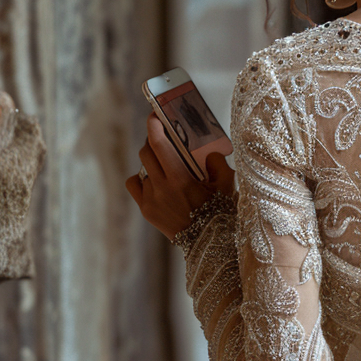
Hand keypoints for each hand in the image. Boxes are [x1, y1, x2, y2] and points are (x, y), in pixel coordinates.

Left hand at [125, 114, 234, 240]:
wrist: (208, 244)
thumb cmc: (219, 214)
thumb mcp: (226, 185)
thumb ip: (218, 163)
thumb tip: (208, 152)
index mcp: (180, 179)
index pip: (159, 145)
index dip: (154, 127)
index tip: (153, 115)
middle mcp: (161, 188)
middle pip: (146, 152)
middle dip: (153, 141)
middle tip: (163, 138)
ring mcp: (151, 199)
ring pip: (141, 168)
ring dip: (152, 161)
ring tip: (166, 166)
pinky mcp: (145, 209)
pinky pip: (134, 184)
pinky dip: (141, 178)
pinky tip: (154, 181)